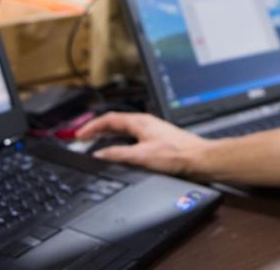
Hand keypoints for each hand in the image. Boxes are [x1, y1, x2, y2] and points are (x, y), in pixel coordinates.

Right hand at [75, 112, 211, 177]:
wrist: (200, 160)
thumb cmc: (177, 155)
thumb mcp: (142, 156)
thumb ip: (118, 154)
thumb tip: (99, 154)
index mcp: (140, 122)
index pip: (109, 119)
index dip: (91, 126)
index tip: (79, 135)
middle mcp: (145, 124)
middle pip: (115, 122)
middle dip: (97, 129)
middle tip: (83, 138)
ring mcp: (152, 131)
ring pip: (124, 129)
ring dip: (108, 135)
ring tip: (96, 142)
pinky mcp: (157, 141)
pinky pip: (131, 137)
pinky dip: (119, 141)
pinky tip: (119, 151)